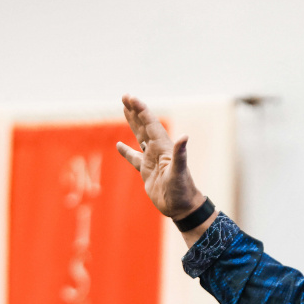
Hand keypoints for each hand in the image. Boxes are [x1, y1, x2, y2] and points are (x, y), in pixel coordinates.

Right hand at [116, 95, 204, 218]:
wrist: (183, 207)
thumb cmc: (182, 190)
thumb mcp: (179, 173)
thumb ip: (180, 154)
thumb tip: (184, 137)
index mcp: (164, 147)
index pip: (150, 124)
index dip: (141, 110)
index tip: (130, 98)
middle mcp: (158, 150)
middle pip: (144, 126)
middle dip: (135, 111)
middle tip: (125, 96)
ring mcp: (152, 160)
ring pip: (139, 137)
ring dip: (133, 124)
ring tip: (124, 110)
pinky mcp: (147, 171)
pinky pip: (134, 158)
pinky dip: (126, 151)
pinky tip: (119, 145)